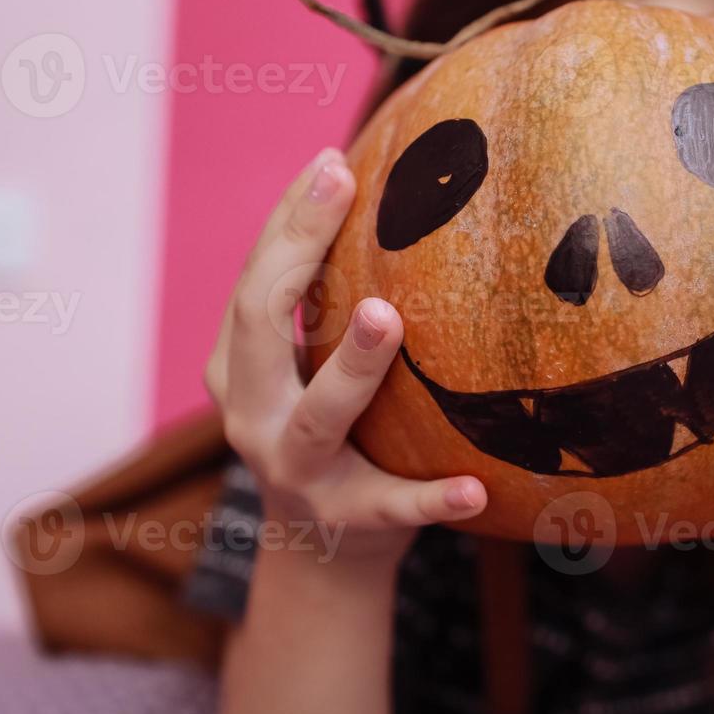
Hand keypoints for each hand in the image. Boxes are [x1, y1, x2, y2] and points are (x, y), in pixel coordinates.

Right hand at [203, 147, 487, 568]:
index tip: (331, 161)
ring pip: (316, 417)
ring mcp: (296, 472)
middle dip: (296, 253)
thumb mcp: (306, 366)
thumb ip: (325, 302)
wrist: (322, 552)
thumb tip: (389, 189)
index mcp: (239, 368)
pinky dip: (430, 499)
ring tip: (388, 317)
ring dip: (350, 366)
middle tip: (343, 188)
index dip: (288, 220)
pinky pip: (392, 506)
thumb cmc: (328, 429)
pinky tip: (474, 489)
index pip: (255, 280)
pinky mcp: (349, 521)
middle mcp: (252, 415)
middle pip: (260, 327)